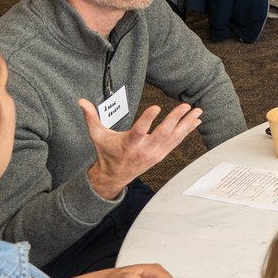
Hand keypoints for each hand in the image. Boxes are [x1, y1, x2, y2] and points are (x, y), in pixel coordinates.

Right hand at [80, 100, 203, 198]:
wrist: (115, 175)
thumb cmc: (107, 153)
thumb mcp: (97, 135)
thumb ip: (91, 117)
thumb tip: (80, 101)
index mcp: (129, 144)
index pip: (139, 131)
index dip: (148, 119)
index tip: (156, 107)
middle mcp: (144, 149)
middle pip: (163, 133)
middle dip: (176, 119)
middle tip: (186, 106)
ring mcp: (155, 153)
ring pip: (174, 137)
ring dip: (186, 124)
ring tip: (197, 111)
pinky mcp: (161, 154)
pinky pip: (176, 142)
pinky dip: (186, 131)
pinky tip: (195, 121)